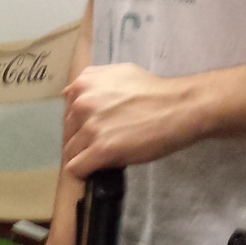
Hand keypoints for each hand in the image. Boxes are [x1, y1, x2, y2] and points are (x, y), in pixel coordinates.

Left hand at [61, 63, 207, 177]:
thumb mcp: (119, 73)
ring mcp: (90, 127)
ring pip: (70, 152)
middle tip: (101, 145)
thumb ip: (94, 81)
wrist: (177, 108)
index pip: (68, 111)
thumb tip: (72, 94)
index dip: (80, 123)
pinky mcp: (101, 150)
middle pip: (67, 132)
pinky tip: (96, 170)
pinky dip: (84, 171)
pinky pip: (76, 168)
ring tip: (103, 158)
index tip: (94, 130)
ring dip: (84, 157)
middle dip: (81, 140)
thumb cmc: (154, 91)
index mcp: (84, 83)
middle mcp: (82, 103)